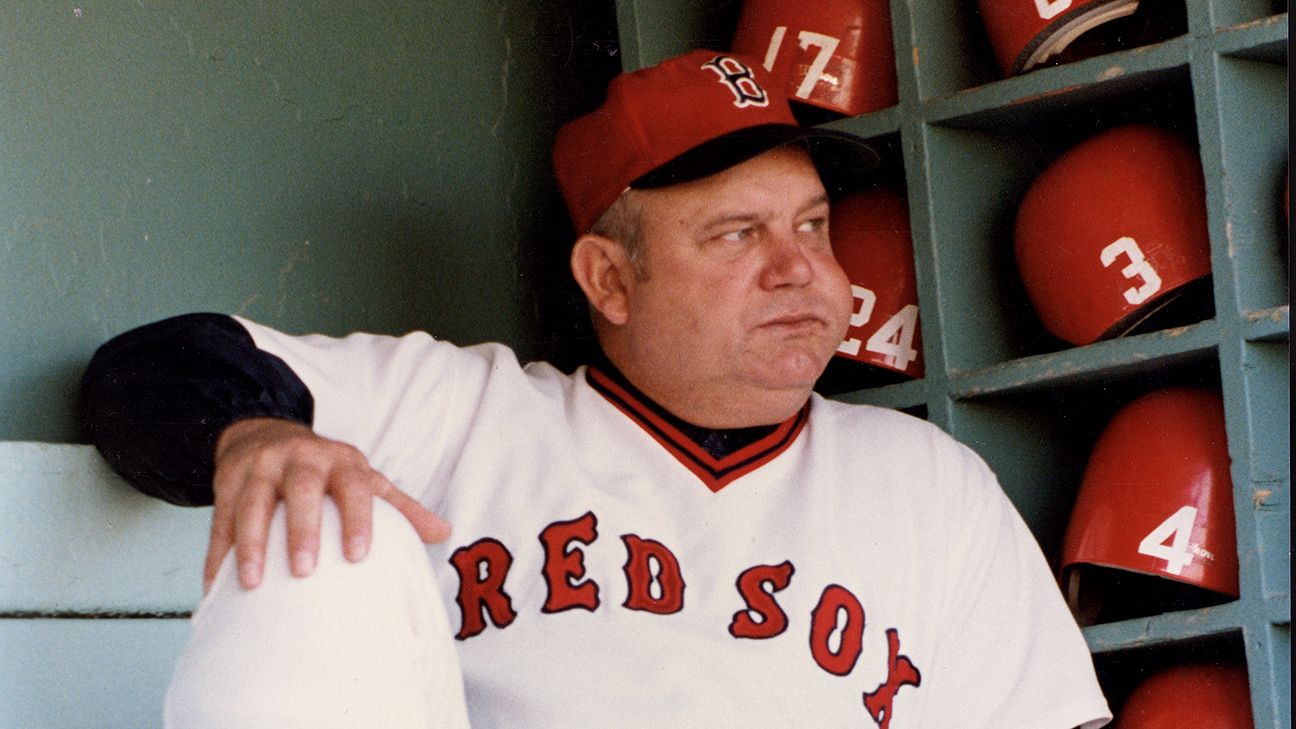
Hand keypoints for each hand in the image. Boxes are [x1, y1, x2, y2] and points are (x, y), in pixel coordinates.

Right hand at [205, 417, 450, 591]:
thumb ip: (400, 507)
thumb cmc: (326, 469)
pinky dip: (217, 554)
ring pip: (252, 503)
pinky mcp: (226, 481)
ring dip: (251, 544)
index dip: (358, 519)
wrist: (264, 431)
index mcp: (341, 461)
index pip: (354, 486)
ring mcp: (260, 467)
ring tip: (251, 583)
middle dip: (301, 530)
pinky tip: (215, 587)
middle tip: (304, 571)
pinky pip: (220, 519)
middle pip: (301, 490)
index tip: (358, 556)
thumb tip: (444, 532)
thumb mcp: (363, 477)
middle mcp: (300, 458)